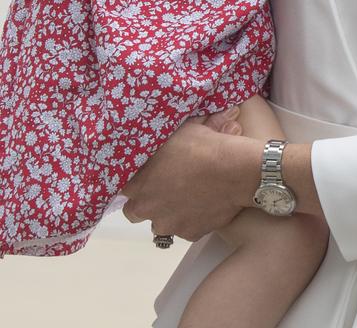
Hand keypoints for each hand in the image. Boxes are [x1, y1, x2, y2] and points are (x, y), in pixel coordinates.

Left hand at [121, 111, 259, 241]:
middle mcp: (146, 206)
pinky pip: (185, 228)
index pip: (119, 185)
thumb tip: (158, 126)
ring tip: (186, 195)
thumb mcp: (179, 131)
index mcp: (138, 181)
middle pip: (134, 210)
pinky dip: (191, 219)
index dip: (130, 178)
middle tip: (163, 186)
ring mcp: (168, 224)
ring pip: (160, 222)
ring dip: (168, 212)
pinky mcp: (189, 234)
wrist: (234, 170)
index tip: (141, 171)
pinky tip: (204, 203)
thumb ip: (163, 138)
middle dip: (146, 200)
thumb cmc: (203, 145)